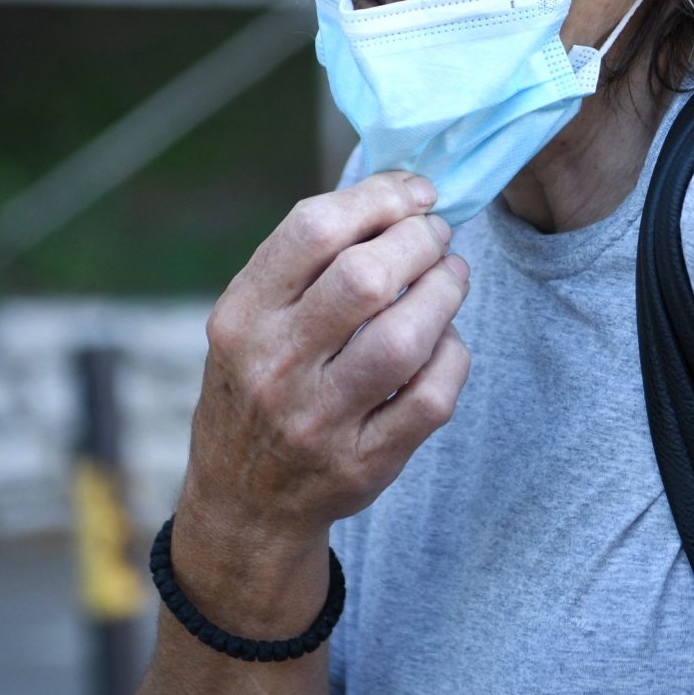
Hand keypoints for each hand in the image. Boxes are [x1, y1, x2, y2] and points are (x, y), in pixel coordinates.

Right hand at [180, 170, 472, 546]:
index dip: (379, 197)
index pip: (313, 230)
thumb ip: (306, 262)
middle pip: (365, 278)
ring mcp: (319, 420)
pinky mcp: (364, 462)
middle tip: (437, 236)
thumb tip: (396, 191)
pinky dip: (453, 355)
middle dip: (420, 240)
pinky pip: (431, 397)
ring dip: (445, 292)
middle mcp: (274, 367)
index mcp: (241, 317)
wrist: (244, 502)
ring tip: (452, 276)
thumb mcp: (250, 321)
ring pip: (405, 339)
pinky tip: (446, 340)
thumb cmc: (259, 384)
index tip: (416, 193)